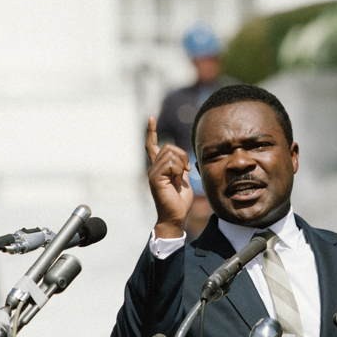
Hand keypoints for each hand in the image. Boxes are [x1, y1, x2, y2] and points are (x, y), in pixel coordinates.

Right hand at [145, 116, 192, 239]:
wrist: (176, 217)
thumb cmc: (179, 201)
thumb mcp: (183, 179)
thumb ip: (180, 167)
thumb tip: (183, 158)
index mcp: (158, 168)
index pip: (152, 146)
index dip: (151, 132)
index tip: (151, 119)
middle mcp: (153, 168)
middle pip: (168, 147)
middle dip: (182, 156)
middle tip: (185, 171)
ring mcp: (152, 173)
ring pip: (170, 154)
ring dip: (180, 164)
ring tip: (180, 178)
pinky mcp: (155, 178)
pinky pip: (170, 163)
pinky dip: (178, 171)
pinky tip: (176, 181)